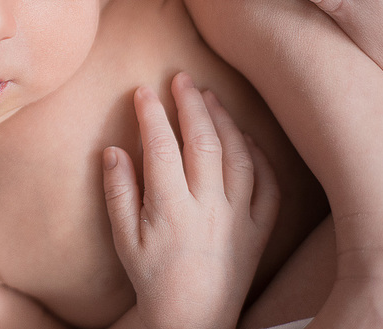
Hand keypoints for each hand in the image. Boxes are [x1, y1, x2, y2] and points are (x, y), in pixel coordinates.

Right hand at [103, 73, 279, 328]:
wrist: (193, 320)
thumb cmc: (152, 278)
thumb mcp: (123, 238)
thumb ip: (118, 192)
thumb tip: (114, 149)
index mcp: (171, 209)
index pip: (161, 147)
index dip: (152, 114)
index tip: (143, 92)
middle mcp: (209, 209)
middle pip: (204, 142)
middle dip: (191, 105)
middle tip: (182, 79)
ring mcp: (239, 218)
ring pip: (239, 157)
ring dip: (225, 121)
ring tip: (210, 97)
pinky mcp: (259, 231)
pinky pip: (269, 186)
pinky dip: (260, 156)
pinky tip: (245, 137)